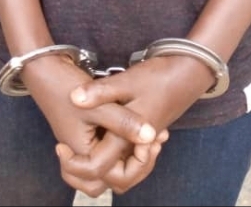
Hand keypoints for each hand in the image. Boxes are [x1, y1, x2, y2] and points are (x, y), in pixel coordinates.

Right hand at [21, 55, 163, 196]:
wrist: (46, 70)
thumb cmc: (66, 87)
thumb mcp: (101, 104)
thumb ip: (124, 121)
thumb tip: (151, 135)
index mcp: (82, 153)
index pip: (110, 176)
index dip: (136, 163)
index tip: (148, 142)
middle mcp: (81, 153)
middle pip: (106, 180)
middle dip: (132, 170)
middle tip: (148, 146)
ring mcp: (82, 144)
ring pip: (106, 167)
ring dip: (126, 159)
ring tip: (145, 139)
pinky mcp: (86, 133)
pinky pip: (105, 151)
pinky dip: (121, 146)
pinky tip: (137, 127)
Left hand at [57, 53, 213, 194]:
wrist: (189, 72)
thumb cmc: (159, 76)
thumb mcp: (126, 81)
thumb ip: (100, 92)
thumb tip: (74, 97)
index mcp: (128, 138)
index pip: (98, 168)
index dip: (75, 164)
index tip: (61, 146)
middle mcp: (137, 147)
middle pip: (114, 179)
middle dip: (90, 173)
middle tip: (70, 152)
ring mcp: (144, 143)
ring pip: (123, 169)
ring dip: (104, 164)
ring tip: (82, 145)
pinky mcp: (146, 135)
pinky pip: (129, 155)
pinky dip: (116, 152)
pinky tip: (104, 132)